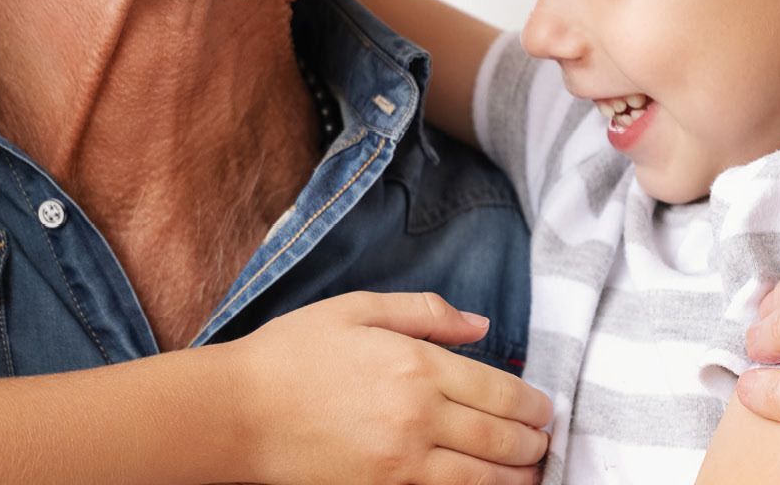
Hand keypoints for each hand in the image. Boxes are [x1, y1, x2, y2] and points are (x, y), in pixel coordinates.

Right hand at [229, 291, 552, 484]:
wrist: (236, 414)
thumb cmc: (290, 355)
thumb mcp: (355, 311)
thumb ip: (425, 313)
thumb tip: (482, 326)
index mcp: (416, 366)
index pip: (502, 392)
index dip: (534, 405)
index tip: (543, 410)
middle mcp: (418, 418)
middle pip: (503, 440)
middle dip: (534, 444)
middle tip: (543, 443)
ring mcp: (402, 465)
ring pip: (485, 480)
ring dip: (518, 478)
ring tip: (528, 472)